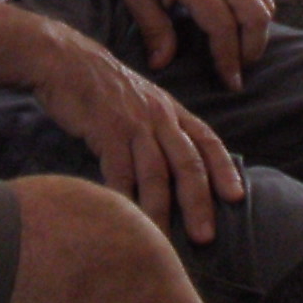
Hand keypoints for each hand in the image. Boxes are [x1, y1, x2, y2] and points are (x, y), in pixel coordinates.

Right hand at [29, 30, 244, 243]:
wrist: (64, 60)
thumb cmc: (102, 86)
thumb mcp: (141, 100)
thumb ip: (160, 128)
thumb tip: (175, 165)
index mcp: (171, 110)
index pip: (207, 140)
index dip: (224, 169)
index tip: (237, 197)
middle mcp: (159, 116)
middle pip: (187, 163)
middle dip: (198, 202)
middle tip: (205, 237)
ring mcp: (133, 123)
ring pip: (155, 174)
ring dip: (161, 211)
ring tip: (163, 241)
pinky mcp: (106, 130)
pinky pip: (119, 172)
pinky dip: (124, 199)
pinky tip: (125, 220)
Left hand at [96, 0, 273, 89]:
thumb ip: (153, 28)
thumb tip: (162, 64)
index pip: (223, 26)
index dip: (229, 58)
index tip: (230, 83)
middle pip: (256, 15)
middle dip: (252, 49)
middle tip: (237, 70)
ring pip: (264, 3)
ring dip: (259, 32)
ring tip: (241, 52)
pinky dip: (257, 13)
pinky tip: (240, 27)